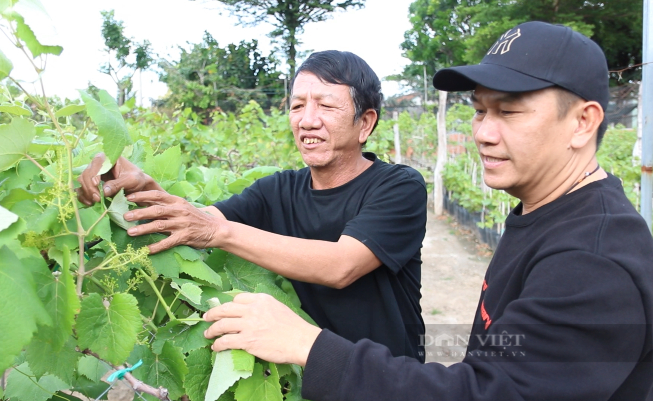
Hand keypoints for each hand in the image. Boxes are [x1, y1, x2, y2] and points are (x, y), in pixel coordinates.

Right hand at [76, 153, 161, 205]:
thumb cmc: (136, 179)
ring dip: (86, 192)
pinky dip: (84, 196)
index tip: (96, 184)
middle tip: (97, 198)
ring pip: (82, 181)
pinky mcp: (91, 183)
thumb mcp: (132, 180)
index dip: (94, 173)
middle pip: (87, 173)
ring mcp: (93, 174)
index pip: (97, 162)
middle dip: (90, 187)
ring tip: (95, 201)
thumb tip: (104, 191)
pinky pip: (82, 189)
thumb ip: (119, 184)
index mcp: (109, 158)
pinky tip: (90, 203)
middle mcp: (98, 164)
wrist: (137, 186)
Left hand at [123, 190, 221, 253]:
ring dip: (143, 229)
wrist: (216, 229)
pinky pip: (167, 242)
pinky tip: (146, 250)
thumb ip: (167, 206)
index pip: (157, 195)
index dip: (142, 195)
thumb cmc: (196, 218)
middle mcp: (179, 211)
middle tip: (125, 216)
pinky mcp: (184, 237)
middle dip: (139, 213)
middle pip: (156, 210)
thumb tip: (145, 204)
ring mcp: (182, 224)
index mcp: (177, 201)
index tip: (128, 197)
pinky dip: (156, 246)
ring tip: (130, 232)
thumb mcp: (183, 207)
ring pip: (159, 225)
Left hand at [203, 293, 321, 365]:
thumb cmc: (293, 326)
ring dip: (211, 330)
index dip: (229, 305)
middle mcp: (252, 309)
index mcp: (260, 299)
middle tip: (206, 318)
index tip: (224, 310)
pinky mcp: (247, 341)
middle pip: (225, 309)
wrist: (300, 341)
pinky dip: (218, 344)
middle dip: (212, 314)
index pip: (237, 298)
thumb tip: (249, 311)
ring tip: (208, 334)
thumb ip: (262, 306)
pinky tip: (216, 347)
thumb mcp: (278, 307)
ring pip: (221, 325)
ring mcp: (248, 325)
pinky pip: (226, 341)